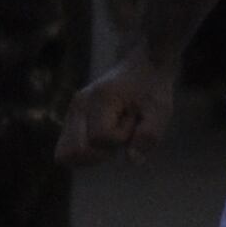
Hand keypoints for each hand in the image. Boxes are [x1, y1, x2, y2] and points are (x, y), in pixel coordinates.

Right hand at [53, 54, 171, 167]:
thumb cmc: (153, 89)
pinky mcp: (71, 119)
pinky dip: (88, 152)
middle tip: (120, 133)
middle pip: (74, 152)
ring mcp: (71, 112)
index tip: (133, 119)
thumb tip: (132, 160)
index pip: (100, 138)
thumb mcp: (160, 110)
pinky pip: (68, 151)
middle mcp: (79, 105)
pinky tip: (105, 138)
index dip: (121, 138)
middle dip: (101, 152)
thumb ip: (149, 135)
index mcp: (99, 98)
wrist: (144, 66)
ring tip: (112, 135)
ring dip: (93, 154)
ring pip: (65, 155)